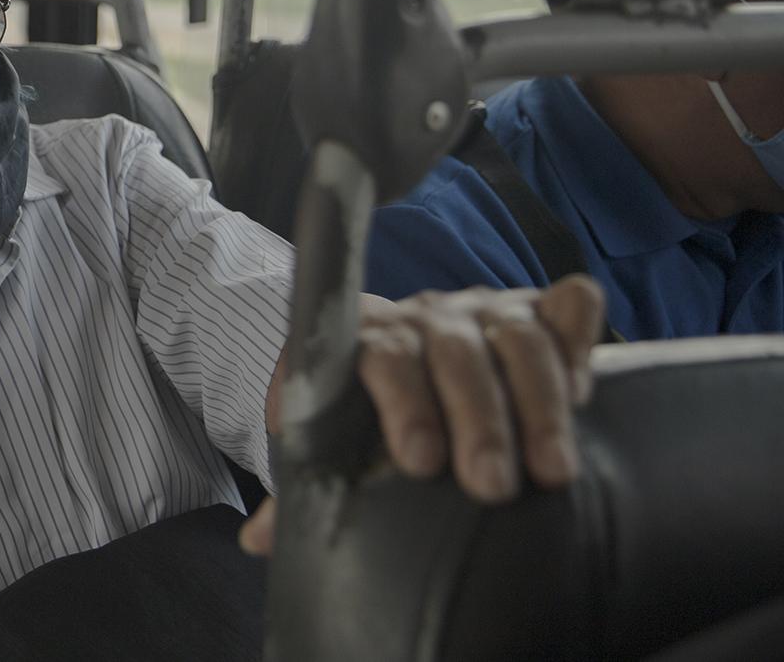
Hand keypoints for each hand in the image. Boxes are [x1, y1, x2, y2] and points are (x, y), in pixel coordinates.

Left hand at [240, 274, 605, 554]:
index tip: (418, 462)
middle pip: (454, 351)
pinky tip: (585, 388)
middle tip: (490, 486)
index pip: (381, 357)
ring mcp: (488, 309)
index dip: (402, 403)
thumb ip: (304, 485)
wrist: (414, 363)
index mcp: (369, 339)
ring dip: (540, 403)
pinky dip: (581, 336)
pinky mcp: (541, 309)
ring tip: (552, 472)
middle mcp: (429, 317)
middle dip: (478, 420)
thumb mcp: (338, 444)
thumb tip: (259, 541)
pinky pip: (571, 303)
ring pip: (519, 336)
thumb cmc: (372, 414)